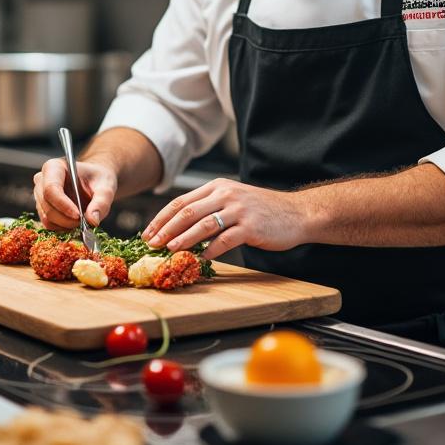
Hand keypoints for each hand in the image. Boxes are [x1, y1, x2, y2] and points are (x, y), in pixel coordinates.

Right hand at [33, 157, 117, 230]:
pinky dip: (63, 228)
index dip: (63, 205)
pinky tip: (75, 222)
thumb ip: (101, 202)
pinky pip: (48, 224)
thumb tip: (92, 220)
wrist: (94, 182)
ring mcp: (39, 195)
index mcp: (54, 167)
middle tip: (85, 221)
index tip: (79, 216)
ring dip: (66, 224)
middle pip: (47, 205)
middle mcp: (42, 180)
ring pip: (46, 217)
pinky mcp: (42, 208)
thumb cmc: (98, 179)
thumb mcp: (106, 187)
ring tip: (82, 220)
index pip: (50, 189)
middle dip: (66, 218)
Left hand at [141, 178, 309, 259]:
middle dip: (166, 229)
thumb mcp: (232, 199)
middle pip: (187, 212)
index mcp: (217, 186)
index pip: (181, 201)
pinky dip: (210, 250)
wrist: (297, 213)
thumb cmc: (261, 210)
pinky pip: (225, 240)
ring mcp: (239, 210)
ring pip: (203, 225)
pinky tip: (201, 258)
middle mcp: (226, 194)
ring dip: (183, 239)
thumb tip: (177, 228)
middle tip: (152, 243)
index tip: (148, 233)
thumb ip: (208, 207)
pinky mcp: (251, 227)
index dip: (161, 218)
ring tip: (170, 250)